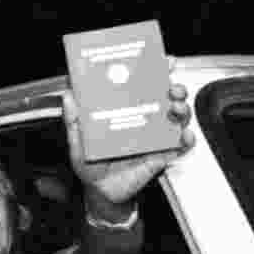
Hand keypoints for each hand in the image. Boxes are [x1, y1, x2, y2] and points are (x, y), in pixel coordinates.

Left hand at [62, 60, 194, 221]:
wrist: (100, 193)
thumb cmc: (90, 166)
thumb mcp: (77, 141)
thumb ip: (73, 120)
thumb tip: (68, 95)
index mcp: (125, 111)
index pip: (142, 86)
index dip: (155, 72)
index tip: (162, 60)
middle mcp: (143, 120)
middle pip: (166, 98)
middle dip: (174, 88)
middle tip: (171, 88)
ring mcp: (154, 137)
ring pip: (177, 117)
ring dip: (181, 109)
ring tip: (175, 108)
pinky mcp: (162, 155)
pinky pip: (180, 146)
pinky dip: (185, 139)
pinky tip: (183, 136)